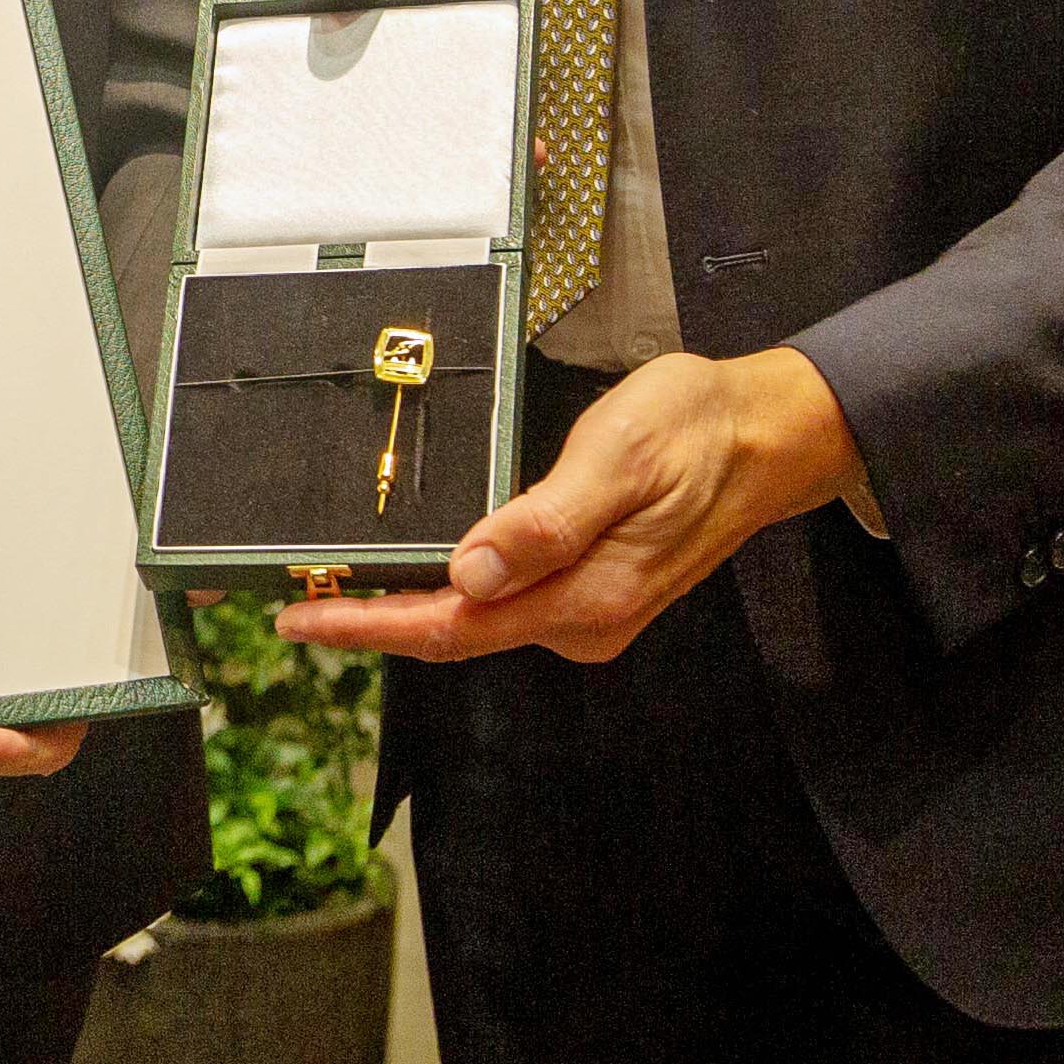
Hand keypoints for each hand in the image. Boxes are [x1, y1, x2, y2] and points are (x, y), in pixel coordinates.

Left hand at [276, 348, 862, 665]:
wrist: (769, 433)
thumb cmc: (696, 430)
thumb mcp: (618, 459)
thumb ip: (544, 523)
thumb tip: (471, 573)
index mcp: (585, 597)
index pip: (453, 627)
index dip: (368, 628)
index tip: (300, 622)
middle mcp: (584, 620)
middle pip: (456, 633)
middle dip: (373, 623)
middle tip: (295, 605)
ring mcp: (590, 609)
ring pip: (479, 620)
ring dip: (409, 608)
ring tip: (336, 590)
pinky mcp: (594, 588)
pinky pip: (508, 602)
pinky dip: (454, 591)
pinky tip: (421, 571)